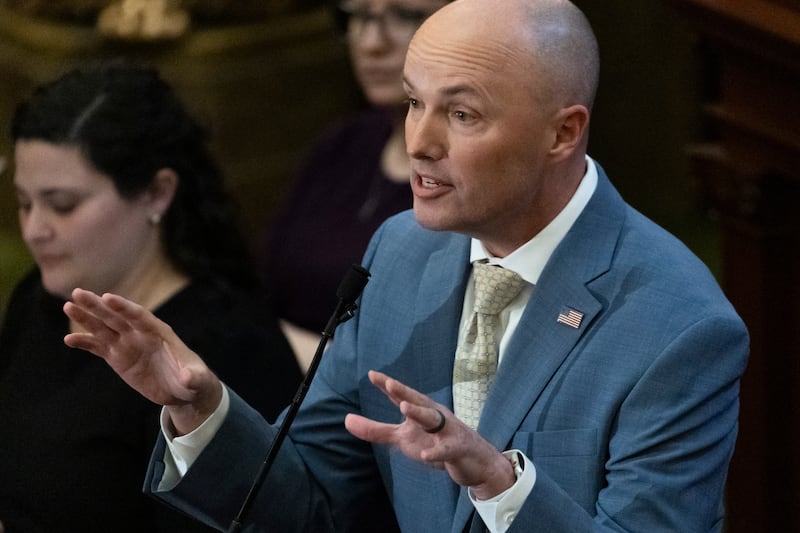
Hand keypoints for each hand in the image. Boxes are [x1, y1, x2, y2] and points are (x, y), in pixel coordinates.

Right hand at [63, 288, 221, 434]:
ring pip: (104, 328)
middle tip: (78, 293)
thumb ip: (193, 376)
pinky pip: (99, 348)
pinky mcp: (119, 357)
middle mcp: (141, 334)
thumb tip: (188, 376)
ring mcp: (128, 344)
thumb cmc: (194, 379)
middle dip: (98, 305)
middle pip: (116, 316)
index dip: (124, 307)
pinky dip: (85, 343)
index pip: (139, 316)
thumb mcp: (196, 379)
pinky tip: (69, 339)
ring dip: (86, 318)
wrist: (184, 389)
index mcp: (160, 332)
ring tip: (68, 307)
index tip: (107, 298)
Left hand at [345, 370, 514, 499]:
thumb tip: (346, 420)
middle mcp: (435, 415)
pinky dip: (437, 451)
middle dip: (405, 392)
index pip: (402, 394)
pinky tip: (427, 454)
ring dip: (420, 413)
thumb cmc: (436, 442)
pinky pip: (446, 450)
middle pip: (418, 401)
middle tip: (390, 383)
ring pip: (433, 419)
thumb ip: (376, 429)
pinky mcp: (458, 449)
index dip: (388, 385)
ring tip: (404, 408)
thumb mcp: (403, 437)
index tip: (371, 374)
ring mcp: (448, 431)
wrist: (475, 460)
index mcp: (421, 409)